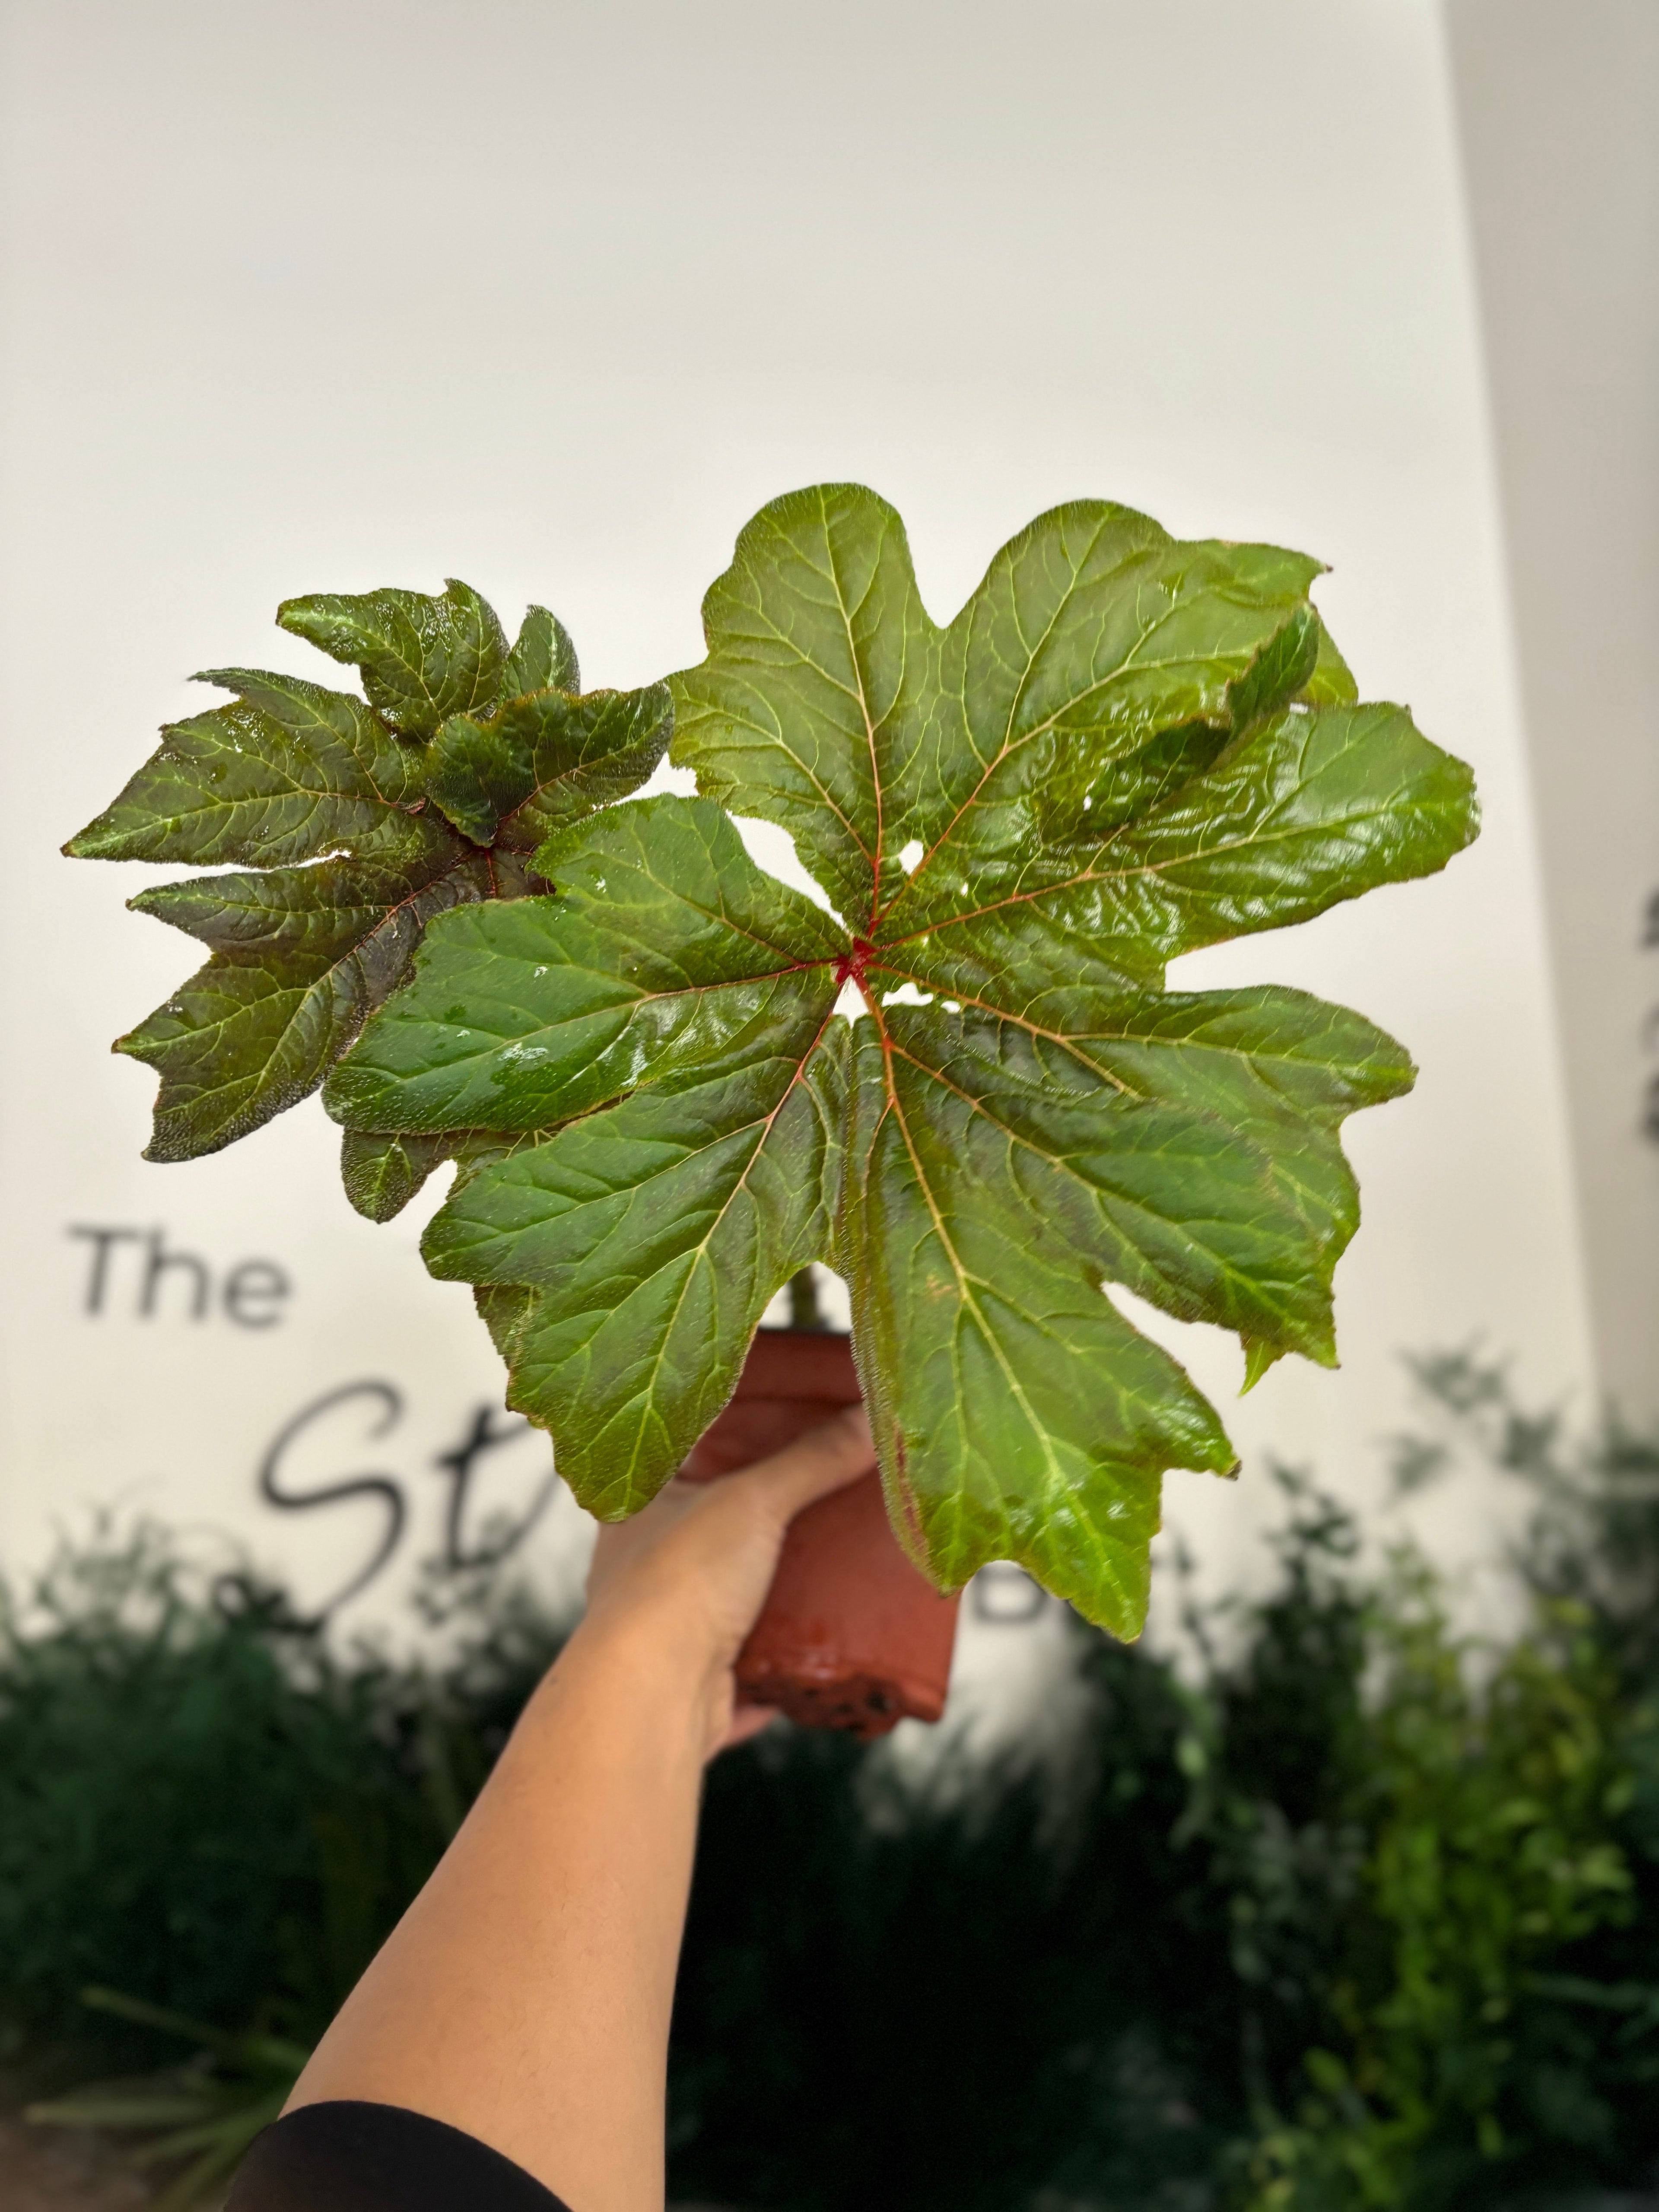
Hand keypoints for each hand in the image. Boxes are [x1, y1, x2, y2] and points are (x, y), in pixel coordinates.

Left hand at [582, 1406, 874, 1756]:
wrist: (652, 1695)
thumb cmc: (678, 1581)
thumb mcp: (753, 1500)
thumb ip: (813, 1458)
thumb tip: (871, 1415)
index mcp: (636, 1507)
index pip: (678, 1457)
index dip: (721, 1439)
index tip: (771, 1424)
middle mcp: (643, 1564)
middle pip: (710, 1528)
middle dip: (761, 1517)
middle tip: (818, 1491)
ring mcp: (668, 1625)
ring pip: (729, 1596)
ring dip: (774, 1587)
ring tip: (831, 1560)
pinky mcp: (697, 1679)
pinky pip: (746, 1660)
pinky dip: (777, 1654)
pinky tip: (814, 1641)